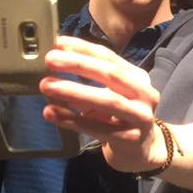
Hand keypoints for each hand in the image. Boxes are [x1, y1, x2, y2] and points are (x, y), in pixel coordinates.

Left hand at [39, 36, 161, 171]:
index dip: (84, 48)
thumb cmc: (121, 117)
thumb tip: (59, 56)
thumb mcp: (114, 93)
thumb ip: (93, 77)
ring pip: (107, 101)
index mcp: (139, 78)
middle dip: (79, 64)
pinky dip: (72, 120)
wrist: (143, 150)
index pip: (110, 58)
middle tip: (50, 60)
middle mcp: (145, 95)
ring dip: (75, 91)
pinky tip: (51, 112)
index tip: (58, 42)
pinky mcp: (130, 139)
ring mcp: (141, 117)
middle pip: (112, 75)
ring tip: (46, 85)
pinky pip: (98, 128)